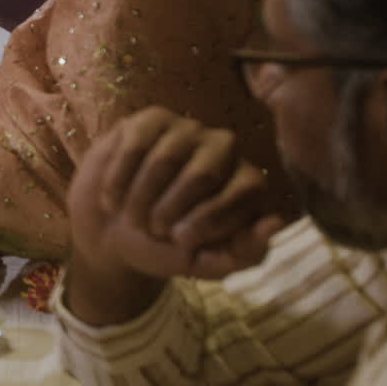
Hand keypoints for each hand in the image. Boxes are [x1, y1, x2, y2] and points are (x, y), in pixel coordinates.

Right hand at [64, 107, 284, 324]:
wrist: (110, 235)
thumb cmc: (166, 248)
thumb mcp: (208, 263)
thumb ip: (245, 252)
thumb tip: (275, 222)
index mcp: (246, 181)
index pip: (244, 189)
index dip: (210, 219)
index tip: (181, 243)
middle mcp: (223, 148)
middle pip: (203, 173)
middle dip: (171, 210)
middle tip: (154, 231)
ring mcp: (185, 130)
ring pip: (164, 159)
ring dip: (141, 199)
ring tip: (132, 218)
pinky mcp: (148, 122)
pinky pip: (134, 146)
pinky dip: (118, 180)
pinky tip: (113, 200)